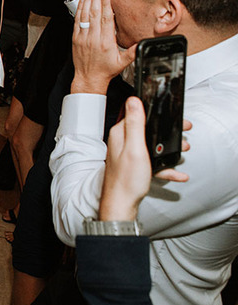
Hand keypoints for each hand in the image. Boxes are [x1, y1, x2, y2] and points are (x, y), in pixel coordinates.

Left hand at [70, 0, 135, 94]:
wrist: (88, 79)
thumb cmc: (106, 70)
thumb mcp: (123, 63)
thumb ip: (134, 52)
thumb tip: (145, 43)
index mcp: (106, 42)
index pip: (106, 19)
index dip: (106, 5)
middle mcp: (93, 38)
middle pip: (95, 13)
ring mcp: (83, 37)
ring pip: (85, 15)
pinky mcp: (76, 38)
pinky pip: (77, 21)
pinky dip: (80, 9)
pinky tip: (83, 0)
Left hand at [99, 97, 189, 221]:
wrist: (121, 204)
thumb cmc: (126, 179)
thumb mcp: (134, 148)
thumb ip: (134, 124)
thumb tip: (133, 100)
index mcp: (120, 133)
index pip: (136, 113)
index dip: (154, 111)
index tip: (171, 113)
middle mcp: (122, 141)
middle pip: (147, 128)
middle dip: (167, 130)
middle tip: (184, 131)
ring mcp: (127, 153)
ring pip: (152, 145)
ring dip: (169, 147)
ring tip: (183, 149)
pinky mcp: (133, 165)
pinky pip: (153, 161)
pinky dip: (166, 165)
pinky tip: (177, 172)